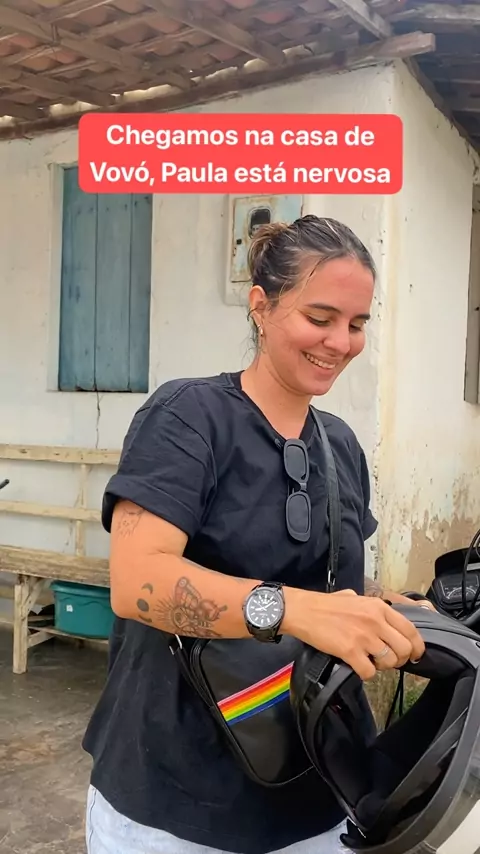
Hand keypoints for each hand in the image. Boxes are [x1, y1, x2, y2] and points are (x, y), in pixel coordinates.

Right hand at [283, 587, 425, 680]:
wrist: (303, 611)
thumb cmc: (326, 604)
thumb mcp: (355, 597)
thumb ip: (372, 608)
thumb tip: (382, 619)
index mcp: (379, 607)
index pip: (410, 630)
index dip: (417, 647)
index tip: (415, 655)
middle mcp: (375, 621)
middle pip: (404, 649)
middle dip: (401, 660)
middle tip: (390, 661)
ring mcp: (364, 637)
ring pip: (390, 662)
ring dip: (382, 667)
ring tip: (371, 661)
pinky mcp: (350, 651)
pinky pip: (369, 672)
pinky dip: (366, 673)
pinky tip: (358, 666)